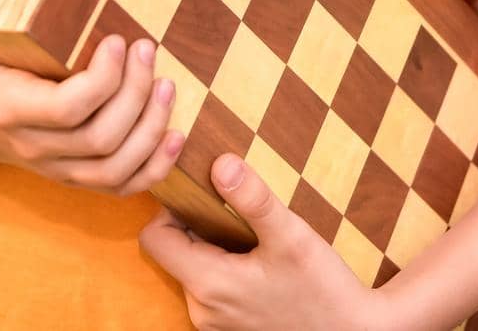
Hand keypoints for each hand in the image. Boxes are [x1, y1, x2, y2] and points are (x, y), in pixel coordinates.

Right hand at [0, 0, 182, 195]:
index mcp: (8, 109)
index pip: (67, 109)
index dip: (104, 79)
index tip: (120, 40)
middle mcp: (34, 147)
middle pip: (101, 138)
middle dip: (136, 93)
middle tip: (147, 49)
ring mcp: (56, 168)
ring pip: (115, 168)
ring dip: (152, 128)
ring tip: (166, 84)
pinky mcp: (73, 175)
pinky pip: (120, 187)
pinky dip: (155, 168)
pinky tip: (176, 134)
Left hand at [139, 152, 392, 330]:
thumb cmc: (322, 290)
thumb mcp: (291, 236)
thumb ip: (253, 199)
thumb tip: (220, 163)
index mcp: (207, 283)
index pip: (154, 238)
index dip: (170, 209)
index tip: (203, 194)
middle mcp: (200, 308)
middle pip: (175, 253)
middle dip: (198, 225)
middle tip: (238, 211)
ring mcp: (213, 323)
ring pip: (194, 270)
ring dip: (215, 248)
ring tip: (255, 239)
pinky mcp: (228, 329)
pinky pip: (211, 290)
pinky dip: (227, 269)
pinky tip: (262, 265)